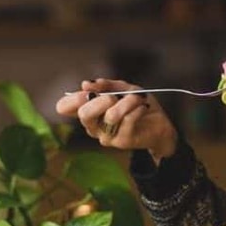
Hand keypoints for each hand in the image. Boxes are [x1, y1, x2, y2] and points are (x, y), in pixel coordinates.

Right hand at [55, 79, 177, 159]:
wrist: (160, 124)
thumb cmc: (138, 106)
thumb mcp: (123, 89)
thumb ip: (106, 85)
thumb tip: (86, 83)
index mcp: (89, 112)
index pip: (64, 107)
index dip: (72, 97)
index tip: (88, 90)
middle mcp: (93, 126)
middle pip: (84, 114)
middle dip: (101, 99)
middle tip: (114, 96)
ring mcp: (106, 136)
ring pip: (111, 115)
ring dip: (127, 102)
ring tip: (137, 99)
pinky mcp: (122, 141)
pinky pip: (128, 120)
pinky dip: (137, 108)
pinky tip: (143, 107)